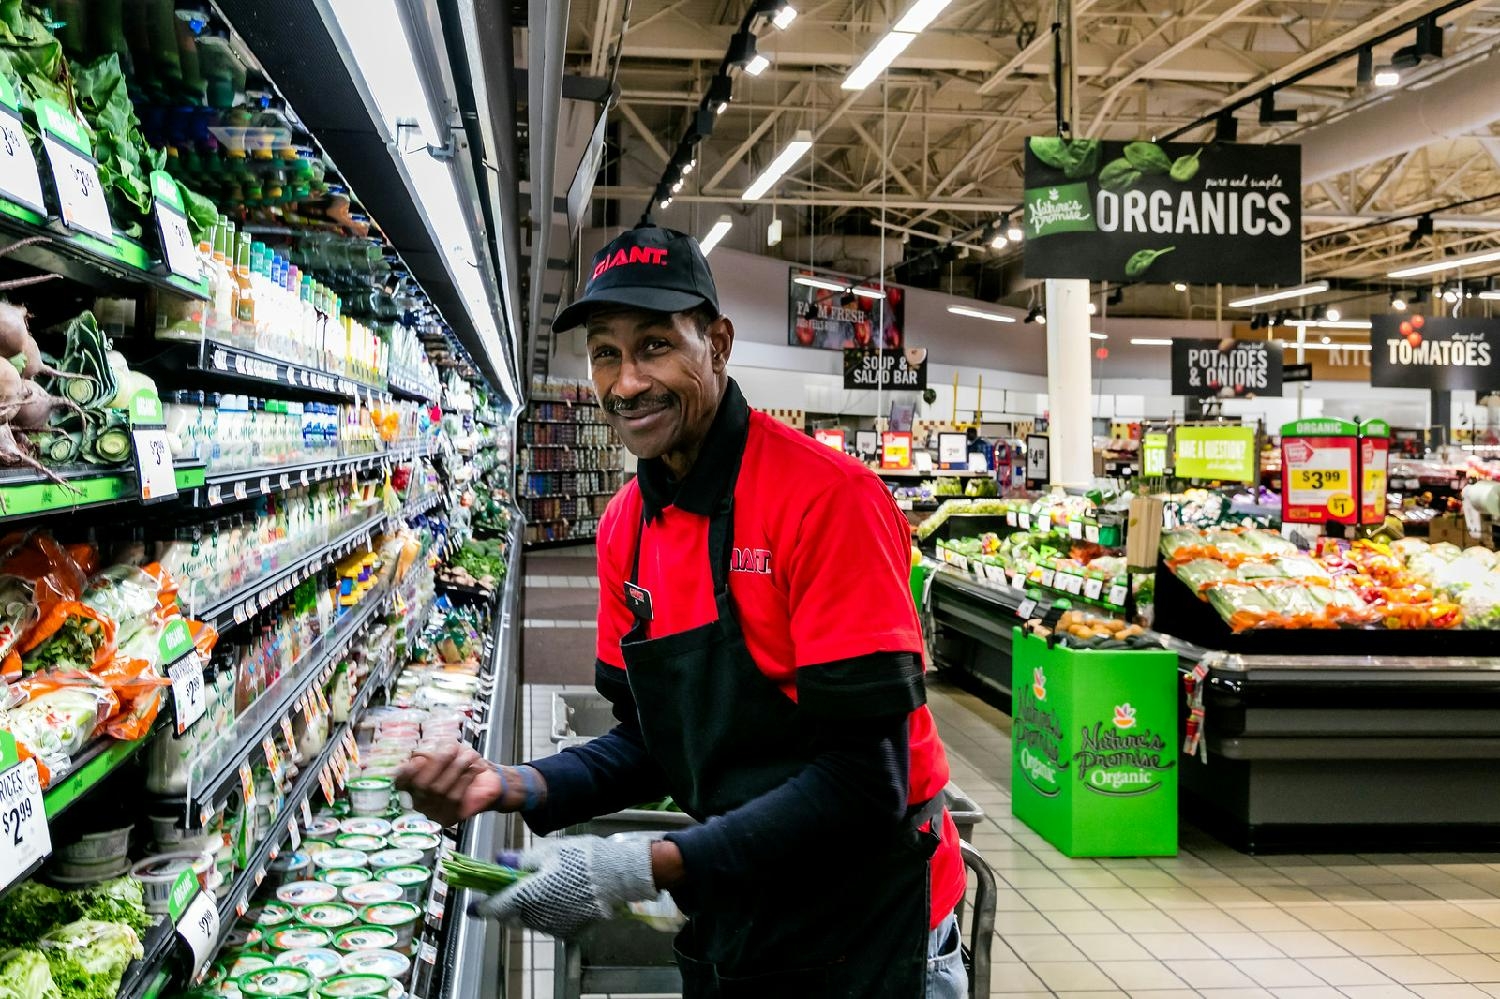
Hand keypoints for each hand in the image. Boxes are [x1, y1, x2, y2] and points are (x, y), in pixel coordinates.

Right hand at [395, 744, 539, 825]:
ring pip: (440, 790)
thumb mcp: (447, 753)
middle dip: (438, 762)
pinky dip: (467, 778)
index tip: (416, 759)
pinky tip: (475, 767)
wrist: (489, 782)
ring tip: (469, 755)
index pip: (400, 782)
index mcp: (412, 785)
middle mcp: (419, 802)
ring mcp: (433, 813)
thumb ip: (432, 753)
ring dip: (456, 768)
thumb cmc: (462, 765)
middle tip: (452, 748)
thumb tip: (419, 756)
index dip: (404, 773)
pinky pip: (456, 797)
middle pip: (422, 785)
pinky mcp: (451, 817)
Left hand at [472, 835, 657, 937]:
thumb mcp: (548, 851)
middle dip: (507, 905)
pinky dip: (546, 913)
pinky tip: (558, 896)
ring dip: (527, 909)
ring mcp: (554, 926)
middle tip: (512, 889)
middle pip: (511, 916)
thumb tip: (500, 861)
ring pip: (529, 921)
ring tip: (540, 889)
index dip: (482, 907)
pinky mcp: (568, 931)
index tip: (474, 906)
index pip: (496, 907)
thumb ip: (520, 859)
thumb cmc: (581, 857)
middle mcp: (537, 916)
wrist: (617, 875)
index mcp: (528, 896)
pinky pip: (548, 924)